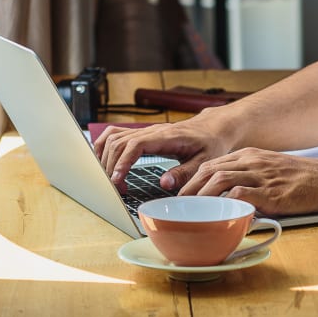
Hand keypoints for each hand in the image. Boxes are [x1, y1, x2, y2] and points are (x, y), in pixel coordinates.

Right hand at [94, 120, 228, 190]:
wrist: (212, 128)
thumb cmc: (210, 144)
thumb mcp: (204, 161)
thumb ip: (184, 173)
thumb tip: (164, 184)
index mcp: (167, 136)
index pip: (136, 144)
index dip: (123, 162)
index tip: (116, 180)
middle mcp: (153, 131)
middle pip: (120, 142)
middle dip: (111, 165)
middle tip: (114, 189)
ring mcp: (146, 131)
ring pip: (115, 136)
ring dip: (106, 157)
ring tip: (107, 179)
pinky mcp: (143, 134)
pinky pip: (117, 134)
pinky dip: (106, 146)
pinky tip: (105, 162)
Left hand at [179, 148, 317, 215]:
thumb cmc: (300, 179)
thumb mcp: (270, 170)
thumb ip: (249, 177)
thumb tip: (227, 195)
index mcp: (250, 155)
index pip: (213, 163)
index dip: (193, 178)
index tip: (181, 194)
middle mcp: (252, 161)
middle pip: (211, 169)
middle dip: (190, 188)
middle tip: (177, 205)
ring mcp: (261, 175)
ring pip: (221, 180)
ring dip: (201, 196)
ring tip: (190, 211)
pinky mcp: (271, 192)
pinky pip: (242, 195)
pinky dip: (227, 204)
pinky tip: (218, 215)